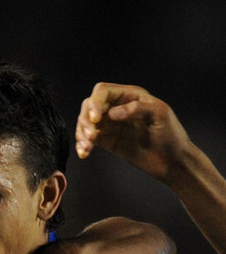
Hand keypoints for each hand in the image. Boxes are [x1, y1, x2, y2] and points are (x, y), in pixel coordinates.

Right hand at [75, 82, 189, 180]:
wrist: (172, 161)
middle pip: (90, 105)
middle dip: (85, 119)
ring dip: (82, 133)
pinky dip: (83, 145)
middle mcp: (118, 107)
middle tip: (90, 135)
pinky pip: (90, 139)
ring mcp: (112, 125)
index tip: (95, 119)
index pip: (103, 91)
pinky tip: (84, 153)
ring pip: (87, 122)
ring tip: (87, 147)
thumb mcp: (159, 114)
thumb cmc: (171, 135)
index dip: (95, 102)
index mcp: (131, 96)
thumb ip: (137, 109)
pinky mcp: (109, 141)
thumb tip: (112, 113)